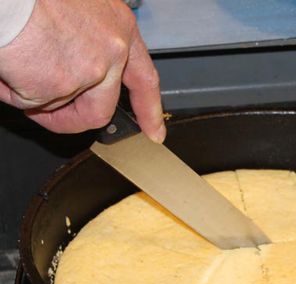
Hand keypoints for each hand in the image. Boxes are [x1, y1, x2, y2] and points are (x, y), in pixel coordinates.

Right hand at [0, 0, 164, 141]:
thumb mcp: (77, 13)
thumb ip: (89, 46)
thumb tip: (79, 79)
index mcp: (118, 25)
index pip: (144, 78)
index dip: (149, 110)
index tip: (154, 132)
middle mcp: (113, 48)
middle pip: (102, 108)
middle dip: (72, 119)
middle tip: (52, 118)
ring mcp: (90, 69)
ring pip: (64, 105)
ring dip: (35, 99)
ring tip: (13, 70)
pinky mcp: (61, 83)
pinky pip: (34, 102)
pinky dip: (13, 92)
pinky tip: (5, 69)